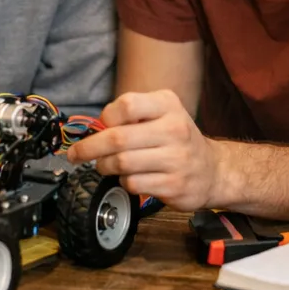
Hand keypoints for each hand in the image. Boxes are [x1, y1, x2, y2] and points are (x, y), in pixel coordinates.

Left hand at [66, 90, 219, 209]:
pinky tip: (130, 178)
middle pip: (118, 138)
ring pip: (122, 163)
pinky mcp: (174, 185)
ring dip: (105, 166)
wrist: (213, 170)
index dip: (107, 117)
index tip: (102, 125)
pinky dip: (124, 182)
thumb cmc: (176, 140)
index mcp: (168, 105)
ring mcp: (176, 159)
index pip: (126, 105)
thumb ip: (132, 115)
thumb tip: (96, 127)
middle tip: (76, 154)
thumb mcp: (162, 114)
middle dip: (90, 148)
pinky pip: (133, 184)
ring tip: (105, 165)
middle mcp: (174, 129)